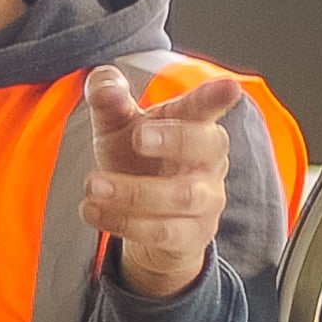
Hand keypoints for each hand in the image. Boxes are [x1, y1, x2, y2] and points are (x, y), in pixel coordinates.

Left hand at [83, 66, 241, 303]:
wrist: (142, 218)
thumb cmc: (135, 159)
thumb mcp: (115, 125)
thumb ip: (108, 100)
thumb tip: (105, 87)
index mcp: (193, 124)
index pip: (207, 106)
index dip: (217, 97)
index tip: (229, 87)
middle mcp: (209, 161)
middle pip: (208, 146)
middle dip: (175, 139)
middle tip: (136, 136)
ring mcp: (206, 199)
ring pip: (182, 195)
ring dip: (134, 191)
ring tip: (92, 185)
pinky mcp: (192, 235)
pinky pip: (164, 232)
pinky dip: (125, 223)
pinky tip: (92, 212)